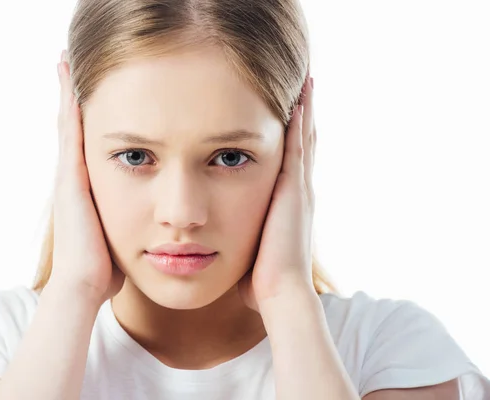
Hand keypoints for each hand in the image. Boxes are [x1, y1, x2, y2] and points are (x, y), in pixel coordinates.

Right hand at [48, 50, 123, 302]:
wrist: (84, 286)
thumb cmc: (104, 269)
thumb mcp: (122, 239)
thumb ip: (131, 227)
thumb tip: (153, 232)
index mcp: (86, 189)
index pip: (86, 144)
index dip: (86, 119)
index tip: (92, 95)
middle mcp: (73, 178)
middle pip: (72, 127)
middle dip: (72, 97)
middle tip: (72, 65)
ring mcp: (68, 177)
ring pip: (67, 124)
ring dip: (67, 93)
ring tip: (66, 62)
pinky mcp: (69, 179)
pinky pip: (69, 135)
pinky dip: (69, 108)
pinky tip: (72, 83)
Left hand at [239, 76, 316, 310]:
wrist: (280, 292)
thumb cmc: (264, 280)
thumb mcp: (255, 251)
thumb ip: (247, 241)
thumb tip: (232, 249)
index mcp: (290, 205)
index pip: (295, 163)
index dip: (297, 138)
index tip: (293, 115)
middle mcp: (300, 192)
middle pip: (306, 144)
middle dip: (305, 117)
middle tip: (307, 87)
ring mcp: (300, 190)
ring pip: (306, 140)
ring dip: (306, 112)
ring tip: (307, 83)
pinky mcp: (294, 191)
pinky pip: (299, 149)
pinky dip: (300, 125)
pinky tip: (298, 102)